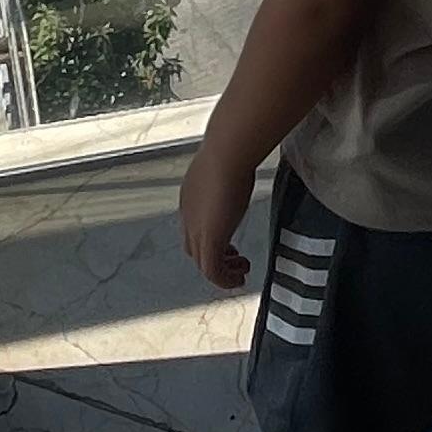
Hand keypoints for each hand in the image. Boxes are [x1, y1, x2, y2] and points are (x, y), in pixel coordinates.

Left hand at [179, 140, 254, 291]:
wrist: (227, 153)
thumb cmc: (231, 151)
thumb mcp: (228, 165)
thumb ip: (230, 171)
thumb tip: (243, 164)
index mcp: (190, 197)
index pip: (194, 227)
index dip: (211, 237)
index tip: (230, 241)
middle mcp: (188, 216)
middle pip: (193, 248)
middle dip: (215, 257)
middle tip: (236, 260)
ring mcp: (196, 229)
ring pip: (202, 263)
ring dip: (222, 271)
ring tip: (241, 272)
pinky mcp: (209, 240)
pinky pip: (213, 271)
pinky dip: (224, 279)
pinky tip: (239, 278)